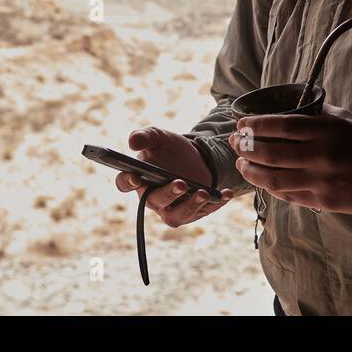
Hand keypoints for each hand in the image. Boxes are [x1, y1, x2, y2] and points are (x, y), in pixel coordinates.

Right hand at [115, 126, 234, 227]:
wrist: (193, 156)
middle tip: (181, 183)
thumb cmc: (169, 148)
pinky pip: (203, 212)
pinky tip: (225, 194)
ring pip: (177, 215)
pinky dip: (215, 204)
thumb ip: (145, 136)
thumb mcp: (159, 137)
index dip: (128, 182)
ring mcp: (172, 208)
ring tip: (204, 193)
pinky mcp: (192, 211)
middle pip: (155, 201)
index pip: (125, 183)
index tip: (136, 177)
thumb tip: (132, 142)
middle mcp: (153, 198)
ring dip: (191, 206)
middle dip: (168, 194)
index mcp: (139, 179)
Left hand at [229, 103, 351, 213]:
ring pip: (275, 179)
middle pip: (272, 154)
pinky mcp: (325, 200)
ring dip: (252, 172)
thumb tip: (284, 107)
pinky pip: (289, 196)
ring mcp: (322, 180)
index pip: (281, 126)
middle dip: (246, 149)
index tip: (241, 125)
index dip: (256, 126)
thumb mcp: (343, 118)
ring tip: (242, 165)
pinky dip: (271, 188)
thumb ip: (315, 113)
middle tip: (235, 144)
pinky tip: (262, 181)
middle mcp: (322, 155)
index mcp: (326, 130)